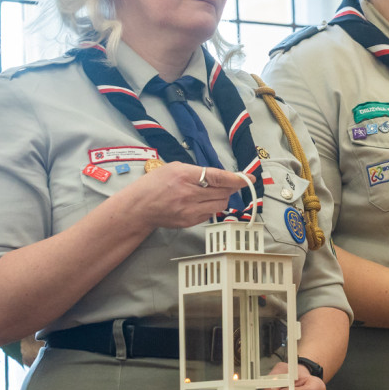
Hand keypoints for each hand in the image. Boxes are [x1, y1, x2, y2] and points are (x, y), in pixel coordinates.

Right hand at [119, 162, 251, 229]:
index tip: (249, 178)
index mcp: (185, 176)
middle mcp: (189, 194)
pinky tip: (202, 201)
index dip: (236, 178)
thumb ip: (197, 171)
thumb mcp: (175, 167)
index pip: (218, 177)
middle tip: (232, 183)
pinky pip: (210, 214)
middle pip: (223, 192)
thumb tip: (219, 177)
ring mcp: (190, 210)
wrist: (139, 207)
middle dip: (231, 187)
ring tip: (212, 192)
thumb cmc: (155, 184)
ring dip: (223, 197)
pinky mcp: (190, 222)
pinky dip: (211, 206)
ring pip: (220, 204)